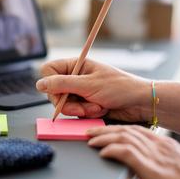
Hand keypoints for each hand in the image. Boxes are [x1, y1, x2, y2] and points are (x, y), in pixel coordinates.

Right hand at [36, 58, 150, 121]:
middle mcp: (76, 77)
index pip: (48, 71)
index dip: (51, 84)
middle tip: (82, 107)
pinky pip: (76, 113)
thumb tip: (39, 84)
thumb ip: (62, 84)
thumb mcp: (89, 85)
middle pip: (54, 92)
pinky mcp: (86, 105)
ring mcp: (80, 91)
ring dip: (80, 110)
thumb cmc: (120, 87)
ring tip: (97, 107)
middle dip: (69, 103)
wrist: (140, 103)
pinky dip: (87, 114)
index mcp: (76, 65)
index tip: (60, 94)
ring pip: (65, 105)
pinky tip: (100, 110)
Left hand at [87, 125, 179, 178]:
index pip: (138, 130)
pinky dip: (111, 150)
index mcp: (168, 146)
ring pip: (123, 138)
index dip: (119, 128)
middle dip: (107, 130)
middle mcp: (161, 146)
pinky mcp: (152, 169)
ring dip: (104, 138)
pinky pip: (126, 153)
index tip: (107, 130)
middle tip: (92, 131)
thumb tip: (154, 174)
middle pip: (128, 130)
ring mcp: (157, 156)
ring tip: (91, 140)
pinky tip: (102, 153)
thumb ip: (165, 167)